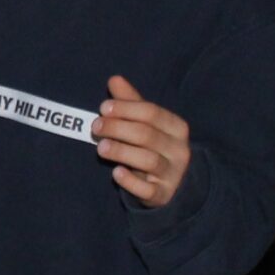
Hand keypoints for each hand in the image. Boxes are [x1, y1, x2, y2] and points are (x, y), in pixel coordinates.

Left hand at [92, 75, 190, 208]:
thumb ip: (131, 103)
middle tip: (95, 126)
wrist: (176, 184)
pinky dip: (131, 181)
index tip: (103, 108)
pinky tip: (116, 172)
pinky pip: (148, 190)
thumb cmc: (156, 146)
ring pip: (148, 161)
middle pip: (147, 135)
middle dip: (118, 128)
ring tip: (101, 147)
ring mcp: (172, 174)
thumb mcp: (147, 124)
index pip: (152, 113)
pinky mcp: (162, 196)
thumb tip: (114, 79)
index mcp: (177, 128)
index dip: (125, 108)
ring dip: (122, 152)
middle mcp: (179, 150)